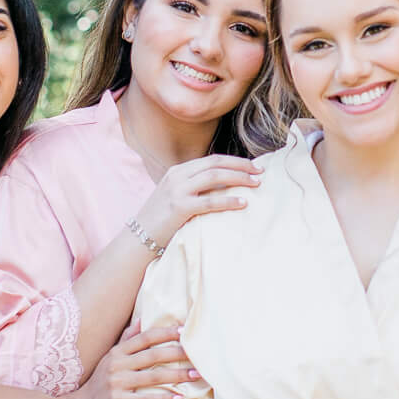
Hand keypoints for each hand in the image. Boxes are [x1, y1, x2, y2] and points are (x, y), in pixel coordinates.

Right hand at [76, 322, 199, 398]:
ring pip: (152, 376)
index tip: (184, 331)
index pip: (145, 338)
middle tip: (198, 355)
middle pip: (152, 355)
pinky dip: (164, 398)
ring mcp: (117, 383)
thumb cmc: (101, 378)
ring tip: (195, 374)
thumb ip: (127, 339)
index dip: (165, 333)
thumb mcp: (110, 356)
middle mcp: (117, 364)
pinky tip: (180, 397)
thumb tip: (141, 320)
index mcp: (118, 351)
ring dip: (177, 375)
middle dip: (177, 354)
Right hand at [133, 154, 261, 243]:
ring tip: (256, 185)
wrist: (138, 239)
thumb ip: (195, 189)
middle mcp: (178, 175)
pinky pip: (210, 201)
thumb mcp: (176, 197)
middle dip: (241, 166)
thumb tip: (224, 188)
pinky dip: (229, 201)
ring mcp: (177, 190)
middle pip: (216, 163)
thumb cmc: (161, 222)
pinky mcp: (179, 207)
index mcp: (178, 171)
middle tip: (260, 172)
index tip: (253, 167)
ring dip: (239, 179)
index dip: (235, 162)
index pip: (212, 160)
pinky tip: (243, 203)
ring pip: (215, 176)